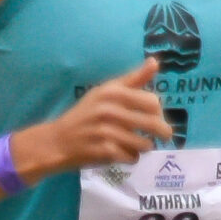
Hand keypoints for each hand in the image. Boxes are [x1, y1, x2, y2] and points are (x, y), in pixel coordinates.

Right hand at [34, 58, 169, 172]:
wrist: (57, 141)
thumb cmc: (85, 114)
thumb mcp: (105, 91)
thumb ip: (132, 79)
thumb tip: (155, 62)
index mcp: (112, 92)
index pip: (152, 102)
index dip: (159, 112)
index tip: (156, 117)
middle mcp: (110, 110)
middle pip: (153, 123)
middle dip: (162, 132)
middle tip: (163, 135)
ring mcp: (107, 132)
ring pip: (145, 143)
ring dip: (144, 146)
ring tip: (136, 143)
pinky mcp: (104, 152)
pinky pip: (132, 157)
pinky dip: (131, 157)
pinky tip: (123, 153)